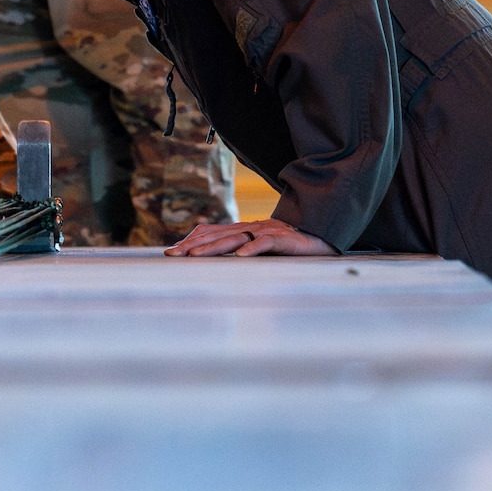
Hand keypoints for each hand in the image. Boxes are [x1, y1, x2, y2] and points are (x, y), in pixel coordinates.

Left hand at [165, 217, 333, 256]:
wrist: (321, 233)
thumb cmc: (287, 245)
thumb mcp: (258, 247)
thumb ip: (238, 250)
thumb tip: (213, 262)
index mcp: (242, 230)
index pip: (210, 232)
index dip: (190, 241)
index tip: (170, 252)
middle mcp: (249, 228)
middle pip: (215, 235)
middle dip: (192, 245)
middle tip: (172, 255)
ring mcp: (265, 231)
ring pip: (235, 237)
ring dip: (213, 247)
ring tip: (194, 256)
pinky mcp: (283, 238)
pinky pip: (265, 242)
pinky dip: (252, 248)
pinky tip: (240, 256)